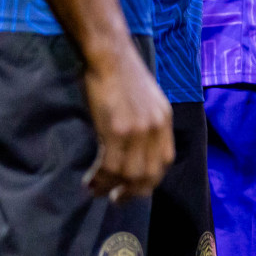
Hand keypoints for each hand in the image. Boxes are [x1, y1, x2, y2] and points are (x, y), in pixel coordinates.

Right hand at [81, 42, 174, 200]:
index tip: (135, 188)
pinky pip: (110, 166)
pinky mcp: (117, 130)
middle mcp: (156, 128)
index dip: (150, 180)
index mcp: (164, 120)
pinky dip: (100, 179)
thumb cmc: (121, 76)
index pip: (165, 161)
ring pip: (128, 174)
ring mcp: (138, 130)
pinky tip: (90, 182)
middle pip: (150, 173)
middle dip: (133, 192)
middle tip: (116, 198)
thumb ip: (146, 125)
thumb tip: (136, 150)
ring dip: (111, 188)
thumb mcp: (146, 101)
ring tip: (96, 190)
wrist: (109, 56)